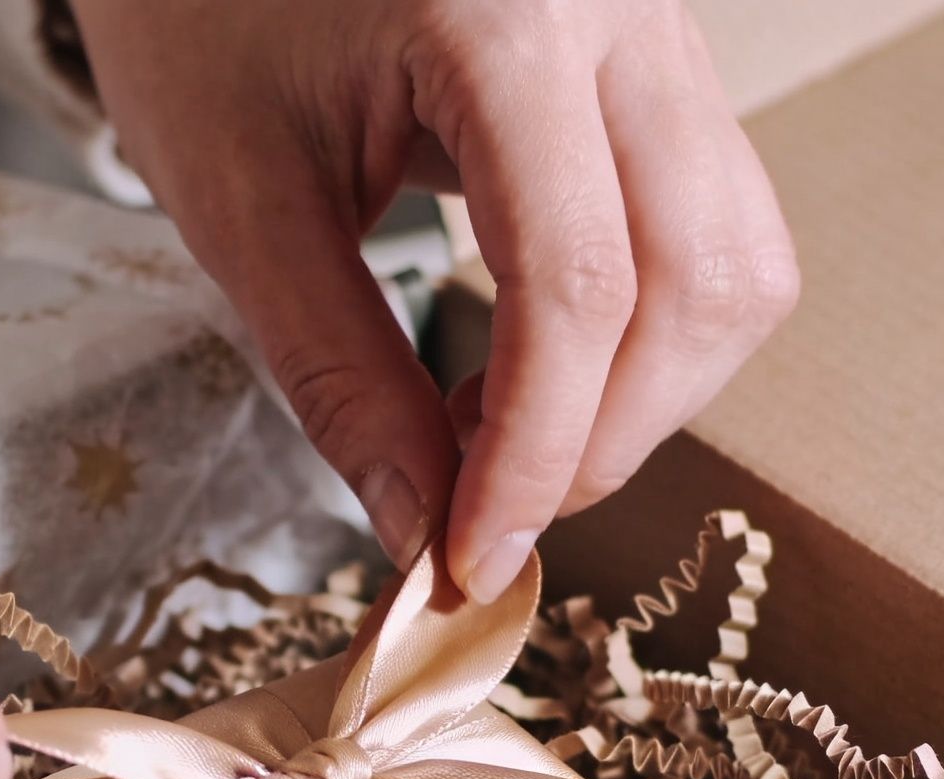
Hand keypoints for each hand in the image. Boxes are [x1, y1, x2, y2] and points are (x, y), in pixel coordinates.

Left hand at [69, 0, 798, 600]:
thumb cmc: (203, 14)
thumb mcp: (238, 202)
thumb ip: (338, 374)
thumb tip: (426, 536)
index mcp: (504, 19)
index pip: (577, 282)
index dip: (537, 451)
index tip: (471, 558)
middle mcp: (622, 8)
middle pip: (700, 281)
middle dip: (605, 437)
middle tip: (487, 513)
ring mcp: (664, 27)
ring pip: (739, 262)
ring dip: (648, 394)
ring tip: (504, 431)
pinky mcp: (665, 63)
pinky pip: (720, 225)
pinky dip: (652, 332)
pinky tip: (540, 366)